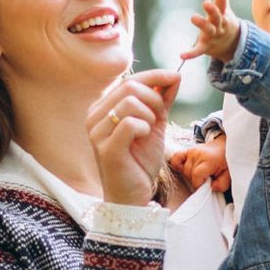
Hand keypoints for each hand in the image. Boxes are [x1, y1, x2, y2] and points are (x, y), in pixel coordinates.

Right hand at [87, 69, 182, 205]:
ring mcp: (96, 133)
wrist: (133, 195)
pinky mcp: (106, 149)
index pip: (128, 79)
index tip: (175, 77)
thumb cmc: (140, 161)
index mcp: (102, 108)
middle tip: (158, 120)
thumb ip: (161, 100)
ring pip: (130, 102)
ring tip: (149, 132)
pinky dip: (144, 128)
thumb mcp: (154, 124)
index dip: (155, 76)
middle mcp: (94, 117)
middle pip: (129, 86)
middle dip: (154, 99)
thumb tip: (175, 75)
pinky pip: (130, 123)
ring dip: (149, 115)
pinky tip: (144, 137)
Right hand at [172, 138, 229, 193]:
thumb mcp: (229, 174)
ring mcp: (192, 151)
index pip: (197, 175)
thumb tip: (210, 188)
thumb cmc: (226, 161)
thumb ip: (222, 184)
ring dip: (190, 175)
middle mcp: (198, 154)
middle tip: (205, 178)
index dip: (199, 184)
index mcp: (209, 159)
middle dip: (196, 180)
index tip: (205, 185)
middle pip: (189, 173)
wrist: (224, 146)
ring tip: (200, 173)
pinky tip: (183, 169)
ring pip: (184, 170)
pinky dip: (177, 165)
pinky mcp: (187, 150)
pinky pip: (176, 158)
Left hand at [178, 0, 242, 64]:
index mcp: (223, 15)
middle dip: (212, 10)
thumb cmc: (224, 23)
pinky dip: (191, 54)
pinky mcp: (206, 47)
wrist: (231, 44)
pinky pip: (198, 50)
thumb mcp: (225, 11)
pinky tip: (182, 55)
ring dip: (202, 24)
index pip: (223, 3)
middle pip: (217, 17)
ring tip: (193, 17)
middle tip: (206, 3)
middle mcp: (219, 25)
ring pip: (208, 30)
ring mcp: (213, 36)